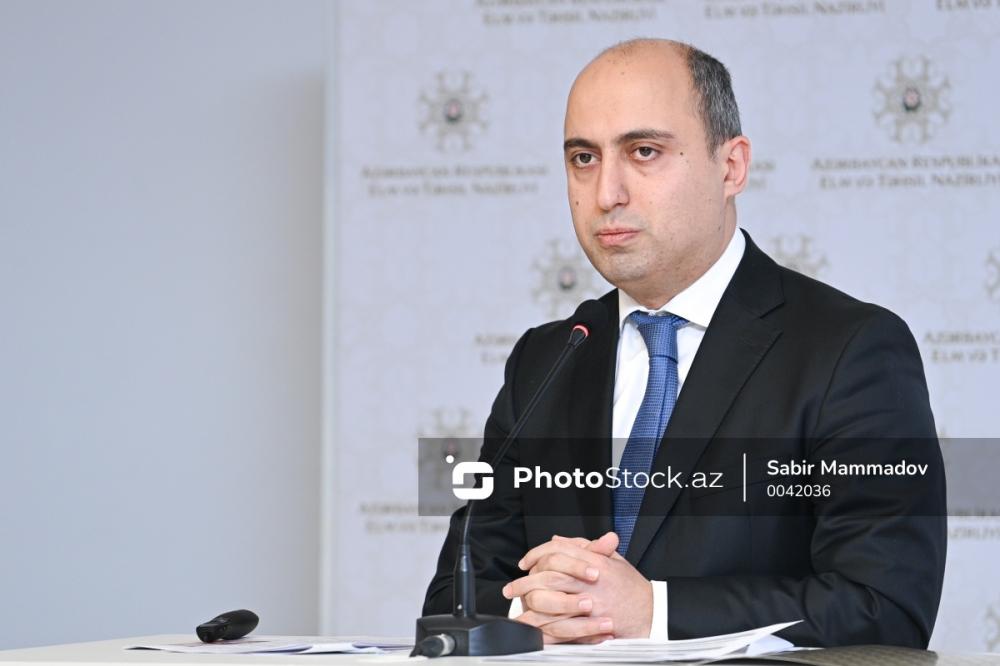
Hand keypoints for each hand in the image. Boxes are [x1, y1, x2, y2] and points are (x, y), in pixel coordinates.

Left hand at [502, 532, 652, 642]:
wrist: (653, 612)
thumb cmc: (631, 587)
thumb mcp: (612, 559)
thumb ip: (585, 547)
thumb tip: (558, 540)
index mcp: (595, 560)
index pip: (558, 550)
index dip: (537, 554)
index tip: (526, 562)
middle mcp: (590, 580)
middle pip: (549, 574)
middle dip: (526, 581)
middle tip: (512, 587)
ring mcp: (590, 602)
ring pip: (551, 600)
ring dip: (530, 603)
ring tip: (517, 607)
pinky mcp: (591, 624)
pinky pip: (560, 625)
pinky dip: (543, 627)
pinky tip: (532, 627)